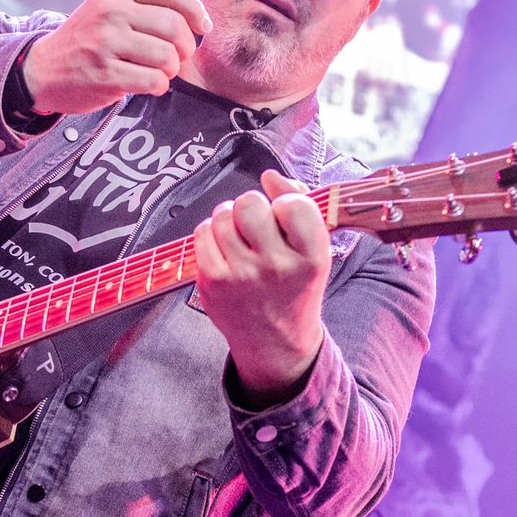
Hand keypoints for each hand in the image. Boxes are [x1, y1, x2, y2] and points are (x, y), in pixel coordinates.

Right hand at [23, 0, 210, 114]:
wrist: (41, 69)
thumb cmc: (86, 40)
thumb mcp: (107, 9)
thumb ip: (144, 5)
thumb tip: (197, 14)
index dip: (195, 9)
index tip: (202, 27)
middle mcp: (110, 13)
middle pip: (174, 26)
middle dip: (185, 47)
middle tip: (177, 57)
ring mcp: (106, 43)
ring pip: (167, 56)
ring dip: (171, 70)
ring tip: (159, 71)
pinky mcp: (105, 74)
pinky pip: (154, 80)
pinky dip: (159, 86)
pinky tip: (149, 85)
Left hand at [194, 170, 331, 406]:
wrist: (275, 341)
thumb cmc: (294, 285)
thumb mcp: (313, 250)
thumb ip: (301, 205)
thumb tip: (270, 175)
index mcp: (312, 256)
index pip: (293, 203)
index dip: (284, 202)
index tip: (283, 218)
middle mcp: (278, 266)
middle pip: (250, 203)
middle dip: (251, 206)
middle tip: (256, 226)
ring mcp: (242, 275)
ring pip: (223, 214)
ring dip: (229, 219)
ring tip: (240, 239)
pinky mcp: (213, 281)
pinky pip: (202, 232)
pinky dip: (211, 234)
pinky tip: (224, 250)